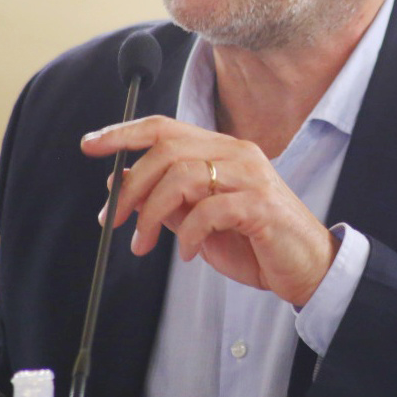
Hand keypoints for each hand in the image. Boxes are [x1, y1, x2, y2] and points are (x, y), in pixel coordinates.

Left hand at [80, 116, 338, 306]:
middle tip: (113, 221)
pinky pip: (208, 210)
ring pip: (182, 176)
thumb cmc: (254, 243)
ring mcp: (251, 176)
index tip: (89, 145)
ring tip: (144, 245)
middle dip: (130, 186)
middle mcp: (236, 153)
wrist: (306, 268)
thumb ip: (165, 199)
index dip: (123, 132)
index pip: (164, 127)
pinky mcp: (260, 205)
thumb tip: (118, 181)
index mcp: (221, 150)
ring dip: (151, 214)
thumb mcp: (199, 220)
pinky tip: (188, 254)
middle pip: (166, 150)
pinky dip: (188, 234)